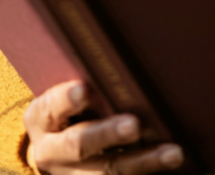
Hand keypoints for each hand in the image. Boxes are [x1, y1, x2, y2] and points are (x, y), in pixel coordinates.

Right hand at [24, 80, 185, 174]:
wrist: (60, 155)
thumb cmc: (74, 110)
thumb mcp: (68, 97)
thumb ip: (89, 83)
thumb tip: (123, 52)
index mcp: (41, 119)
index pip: (50, 107)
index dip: (67, 98)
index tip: (85, 89)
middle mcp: (50, 151)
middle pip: (78, 144)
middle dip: (107, 134)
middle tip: (134, 125)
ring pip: (107, 171)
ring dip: (142, 162)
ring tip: (173, 153)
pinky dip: (148, 173)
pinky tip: (170, 162)